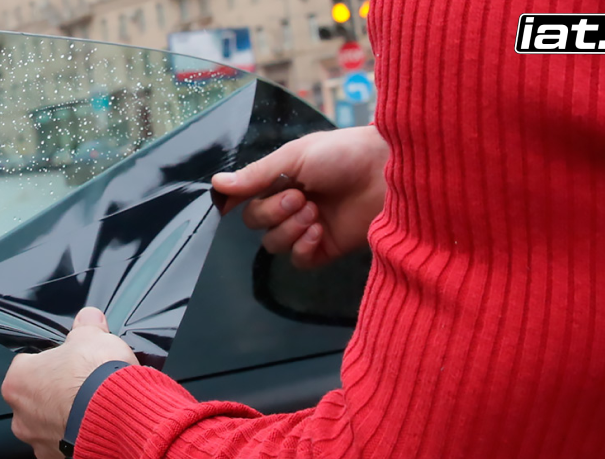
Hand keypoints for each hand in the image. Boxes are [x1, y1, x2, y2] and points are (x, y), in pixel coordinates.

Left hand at [2, 307, 139, 458]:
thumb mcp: (92, 337)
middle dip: (58, 391)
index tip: (68, 361)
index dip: (51, 360)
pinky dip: (80, 434)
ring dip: (68, 415)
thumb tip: (88, 318)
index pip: (28, 365)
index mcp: (18, 382)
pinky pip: (67, 443)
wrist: (122, 415)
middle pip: (37, 397)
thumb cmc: (97, 379)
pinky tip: (98, 421)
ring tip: (94, 404)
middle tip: (82, 383)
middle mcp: (22, 416)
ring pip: (51, 424)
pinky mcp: (62, 458)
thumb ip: (86, 326)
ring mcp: (41, 441)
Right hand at [212, 125, 389, 268]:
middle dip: (272, 212)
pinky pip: (298, 260)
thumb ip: (256, 175)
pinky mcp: (327, 248)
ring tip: (314, 212)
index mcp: (282, 179)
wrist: (388, 171)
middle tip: (300, 197)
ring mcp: (308, 228)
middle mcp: (291, 204)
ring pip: (274, 244)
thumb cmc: (344, 154)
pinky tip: (318, 231)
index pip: (246, 198)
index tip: (227, 206)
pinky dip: (302, 247)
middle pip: (256, 223)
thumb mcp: (294, 157)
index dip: (234, 203)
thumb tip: (216, 184)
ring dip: (288, 229)